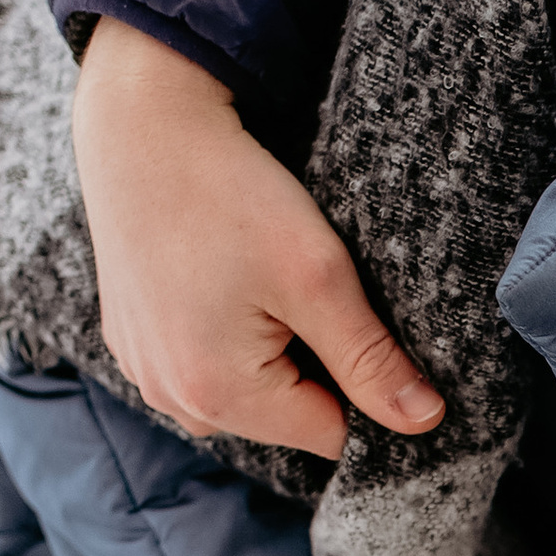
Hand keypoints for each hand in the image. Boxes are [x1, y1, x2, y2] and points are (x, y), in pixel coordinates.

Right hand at [69, 20, 443, 459]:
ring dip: (271, 347)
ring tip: (259, 278)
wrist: (140, 122)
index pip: (331, 432)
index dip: (360, 382)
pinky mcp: (132, 340)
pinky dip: (227, 331)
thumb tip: (423, 421)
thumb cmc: (229, 192)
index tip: (353, 320)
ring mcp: (144, 371)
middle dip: (311, 364)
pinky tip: (225, 275)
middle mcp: (172, 400)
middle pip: (286, 416)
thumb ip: (371, 360)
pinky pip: (203, 361)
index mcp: (218, 397)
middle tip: (301, 287)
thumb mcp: (318, 276)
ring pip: (247, 390)